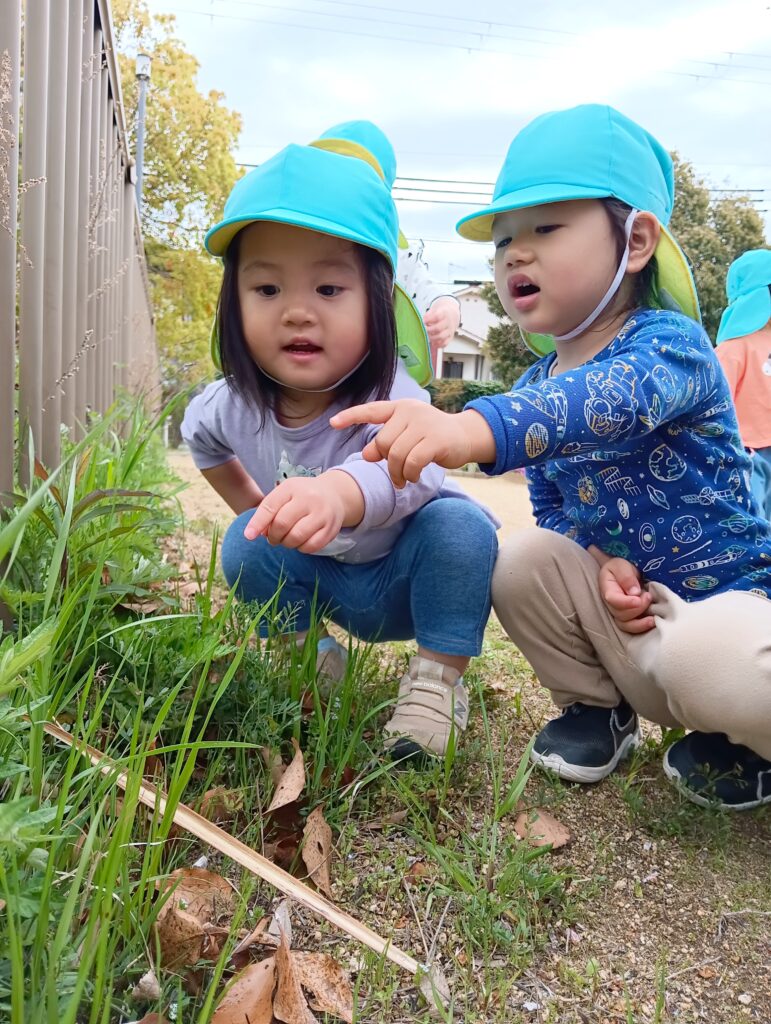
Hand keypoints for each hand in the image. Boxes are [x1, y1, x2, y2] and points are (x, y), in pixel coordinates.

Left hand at [243, 473, 350, 552]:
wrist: (334, 494)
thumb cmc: (302, 495)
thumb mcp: (284, 494)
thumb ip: (269, 511)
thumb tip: (256, 534)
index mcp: (292, 487)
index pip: (270, 506)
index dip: (257, 523)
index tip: (248, 536)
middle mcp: (309, 498)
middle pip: (282, 525)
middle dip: (273, 536)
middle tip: (273, 538)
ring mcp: (322, 514)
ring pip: (296, 538)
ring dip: (286, 543)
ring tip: (287, 539)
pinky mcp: (331, 529)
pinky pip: (310, 547)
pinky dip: (301, 548)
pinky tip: (300, 542)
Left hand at [330, 401, 494, 487]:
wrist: (465, 436)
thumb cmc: (431, 437)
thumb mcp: (407, 437)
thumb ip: (387, 443)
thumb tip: (367, 455)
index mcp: (400, 408)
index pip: (371, 410)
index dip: (351, 416)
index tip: (333, 423)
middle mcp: (410, 411)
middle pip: (383, 442)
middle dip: (386, 463)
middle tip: (395, 476)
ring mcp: (424, 423)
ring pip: (396, 454)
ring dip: (398, 473)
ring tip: (405, 479)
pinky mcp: (436, 439)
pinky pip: (412, 461)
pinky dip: (410, 474)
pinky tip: (414, 477)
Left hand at [424, 296, 459, 363]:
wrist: (452, 313)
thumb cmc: (439, 312)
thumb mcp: (434, 309)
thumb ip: (428, 315)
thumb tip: (419, 320)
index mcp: (444, 312)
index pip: (436, 315)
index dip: (428, 319)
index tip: (423, 321)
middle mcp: (449, 322)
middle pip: (438, 328)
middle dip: (428, 330)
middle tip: (423, 330)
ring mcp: (450, 330)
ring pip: (441, 337)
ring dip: (432, 338)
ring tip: (426, 337)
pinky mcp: (450, 337)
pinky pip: (444, 343)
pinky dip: (438, 344)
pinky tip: (432, 343)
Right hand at [598, 557, 654, 633]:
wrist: (623, 572)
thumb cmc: (621, 567)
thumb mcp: (621, 565)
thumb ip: (626, 576)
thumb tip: (634, 592)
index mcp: (607, 589)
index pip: (613, 600)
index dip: (626, 603)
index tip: (638, 599)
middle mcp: (611, 605)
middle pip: (621, 614)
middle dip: (637, 608)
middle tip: (648, 596)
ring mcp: (619, 613)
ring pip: (626, 625)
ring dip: (640, 623)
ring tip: (653, 616)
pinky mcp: (629, 618)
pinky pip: (633, 628)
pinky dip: (642, 627)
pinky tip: (653, 622)